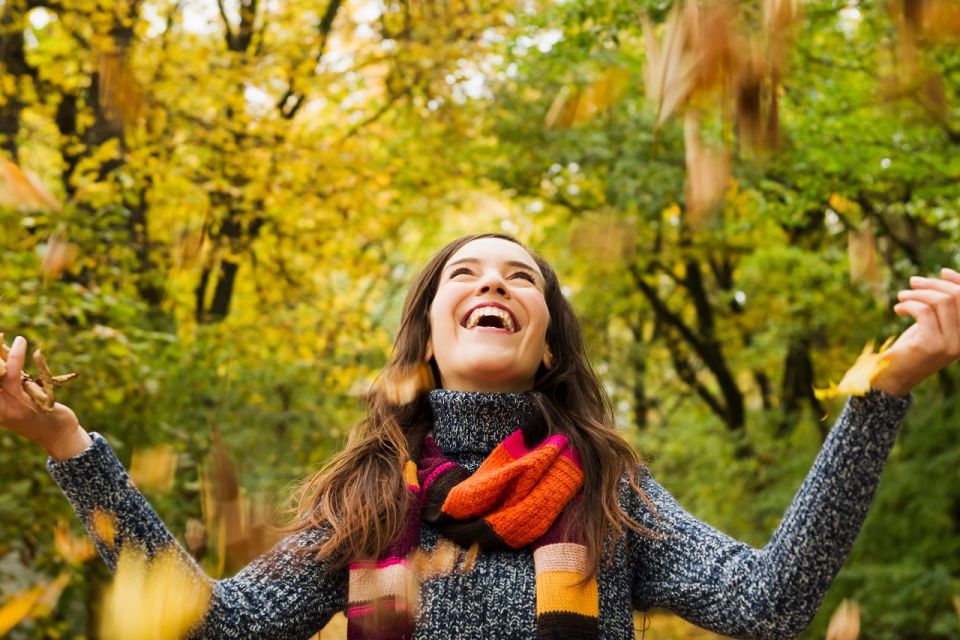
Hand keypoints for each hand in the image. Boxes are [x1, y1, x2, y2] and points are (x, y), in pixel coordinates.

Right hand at [1, 335, 89, 458]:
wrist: (59, 436)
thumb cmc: (35, 415)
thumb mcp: (16, 400)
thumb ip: (7, 383)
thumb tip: (3, 357)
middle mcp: (2, 408)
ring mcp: (20, 407)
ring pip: (10, 376)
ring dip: (15, 355)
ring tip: (20, 340)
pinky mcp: (39, 404)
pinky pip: (35, 380)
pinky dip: (36, 365)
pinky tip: (37, 354)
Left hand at [871, 268, 959, 395]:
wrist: (895, 376)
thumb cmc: (913, 347)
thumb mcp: (932, 323)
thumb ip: (941, 305)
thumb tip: (945, 273)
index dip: (959, 282)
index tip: (942, 272)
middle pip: (956, 297)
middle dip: (933, 284)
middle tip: (912, 283)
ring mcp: (950, 344)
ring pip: (940, 302)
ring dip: (918, 293)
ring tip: (902, 296)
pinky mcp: (931, 345)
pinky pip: (923, 311)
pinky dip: (909, 305)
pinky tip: (898, 309)